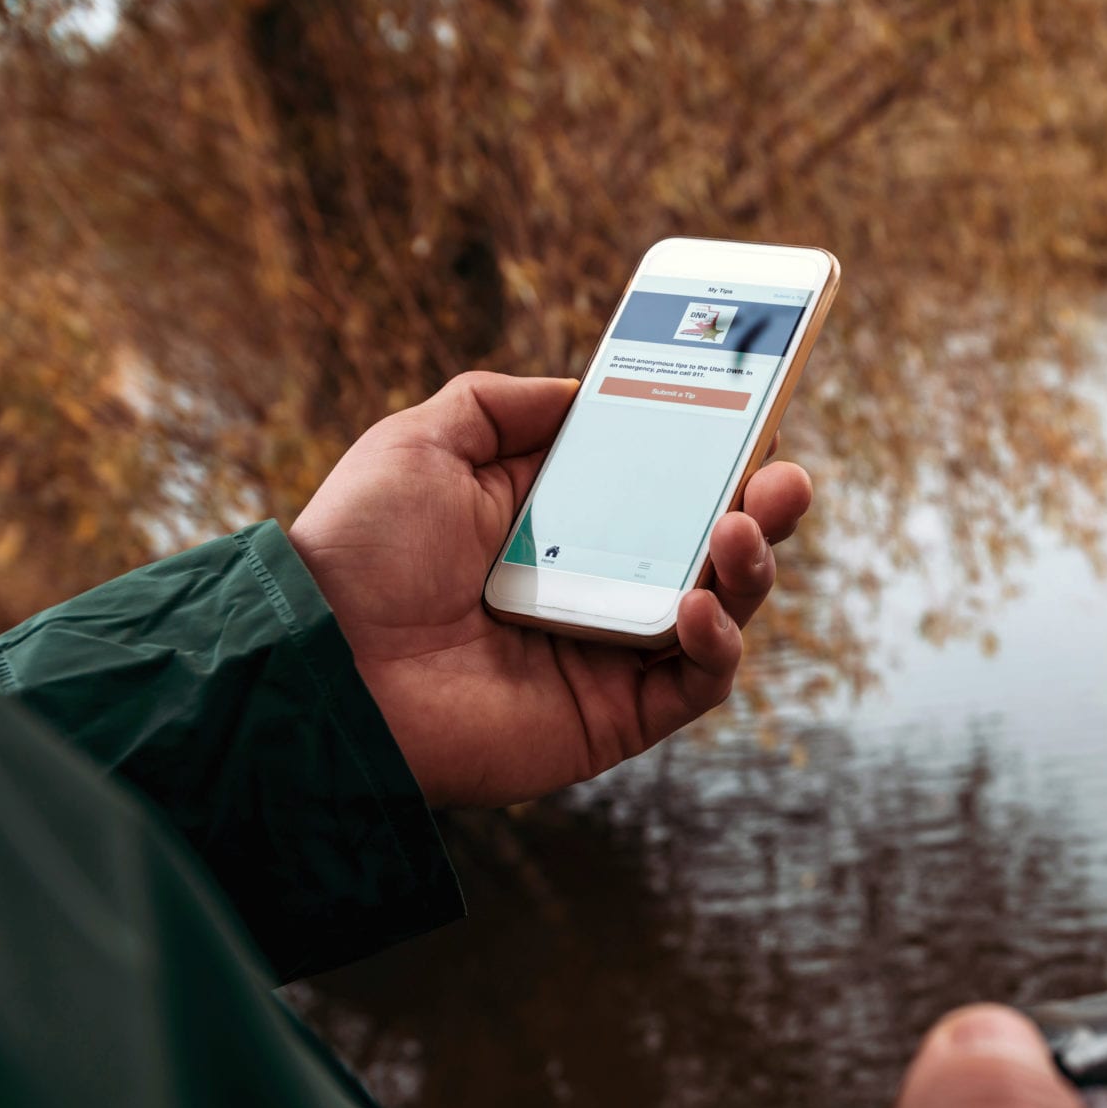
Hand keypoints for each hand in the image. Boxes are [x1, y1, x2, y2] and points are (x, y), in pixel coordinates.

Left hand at [287, 371, 811, 807]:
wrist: (320, 657)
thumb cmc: (359, 551)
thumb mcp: (424, 442)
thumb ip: (504, 404)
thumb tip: (583, 388)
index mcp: (559, 523)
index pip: (663, 483)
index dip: (716, 452)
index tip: (757, 414)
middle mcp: (595, 587)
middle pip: (710, 547)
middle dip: (764, 509)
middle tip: (786, 480)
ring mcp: (611, 656)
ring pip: (721, 614)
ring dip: (752, 568)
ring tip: (741, 529)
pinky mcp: (615, 719)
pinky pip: (696, 684)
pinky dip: (716, 645)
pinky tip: (697, 606)